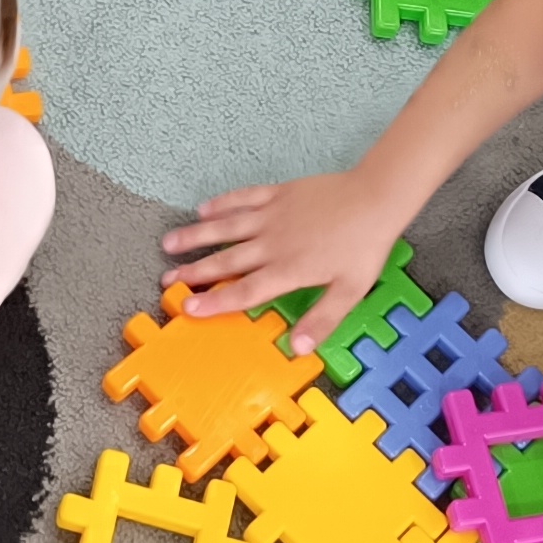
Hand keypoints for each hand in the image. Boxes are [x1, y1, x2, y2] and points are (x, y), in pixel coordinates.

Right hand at [163, 167, 399, 328]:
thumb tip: (296, 349)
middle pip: (226, 260)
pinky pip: (243, 198)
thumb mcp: (349, 291)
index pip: (244, 291)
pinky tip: (203, 210)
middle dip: (194, 272)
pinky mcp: (278, 194)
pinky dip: (222, 203)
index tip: (188, 307)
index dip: (215, 301)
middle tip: (167, 280)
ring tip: (169, 244)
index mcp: (288, 270)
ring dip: (196, 236)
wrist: (375, 198)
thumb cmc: (364, 247)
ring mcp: (272, 216)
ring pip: (226, 227)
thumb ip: (321, 320)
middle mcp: (272, 243)